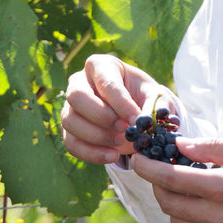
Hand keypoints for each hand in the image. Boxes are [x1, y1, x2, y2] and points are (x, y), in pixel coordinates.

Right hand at [60, 55, 176, 164]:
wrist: (133, 113)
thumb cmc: (142, 96)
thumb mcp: (154, 96)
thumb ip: (153, 106)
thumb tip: (145, 122)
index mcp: (100, 66)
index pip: (105, 81)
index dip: (120, 102)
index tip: (136, 120)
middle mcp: (79, 82)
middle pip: (76, 96)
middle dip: (102, 117)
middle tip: (125, 130)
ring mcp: (70, 106)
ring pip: (70, 121)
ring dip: (97, 136)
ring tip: (121, 143)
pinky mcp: (68, 129)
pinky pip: (71, 143)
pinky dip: (91, 153)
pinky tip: (112, 156)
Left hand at [131, 137, 222, 222]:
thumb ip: (213, 147)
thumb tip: (179, 146)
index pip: (170, 179)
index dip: (147, 168)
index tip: (136, 158)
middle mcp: (222, 218)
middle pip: (168, 204)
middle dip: (157, 185)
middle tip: (159, 168)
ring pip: (179, 222)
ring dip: (173, 202)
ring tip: (183, 184)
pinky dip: (192, 216)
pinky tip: (204, 201)